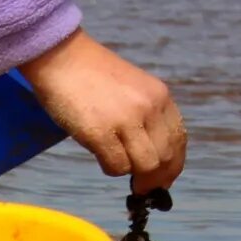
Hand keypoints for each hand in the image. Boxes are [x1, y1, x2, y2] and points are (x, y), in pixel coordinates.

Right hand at [21, 29, 185, 188]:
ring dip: (131, 171)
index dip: (173, 165)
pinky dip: (110, 169)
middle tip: (139, 185)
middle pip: (165, 158)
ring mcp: (126, 120)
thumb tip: (154, 160)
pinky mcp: (100, 132)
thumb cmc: (92, 75)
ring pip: (145, 166)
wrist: (61, 56)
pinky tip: (99, 154)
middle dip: (154, 177)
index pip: (179, 140)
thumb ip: (147, 117)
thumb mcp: (133, 89)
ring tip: (114, 158)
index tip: (163, 179)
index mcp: (160, 96)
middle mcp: (149, 107)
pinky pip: (116, 167)